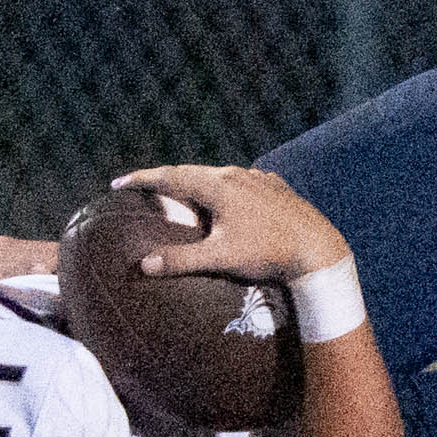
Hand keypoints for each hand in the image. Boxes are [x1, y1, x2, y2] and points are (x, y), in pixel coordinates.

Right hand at [114, 163, 348, 283]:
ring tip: (177, 192)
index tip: (118, 182)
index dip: (143, 179)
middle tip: (140, 185)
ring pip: (217, 176)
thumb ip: (180, 260)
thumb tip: (142, 264)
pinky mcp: (274, 187)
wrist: (317, 248)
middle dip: (164, 179)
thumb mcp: (219, 258)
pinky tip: (221, 198)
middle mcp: (237, 174)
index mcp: (219, 185)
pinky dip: (219, 188)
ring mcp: (258, 178)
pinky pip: (238, 182)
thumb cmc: (267, 252)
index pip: (171, 177)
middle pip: (192, 172)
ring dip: (193, 182)